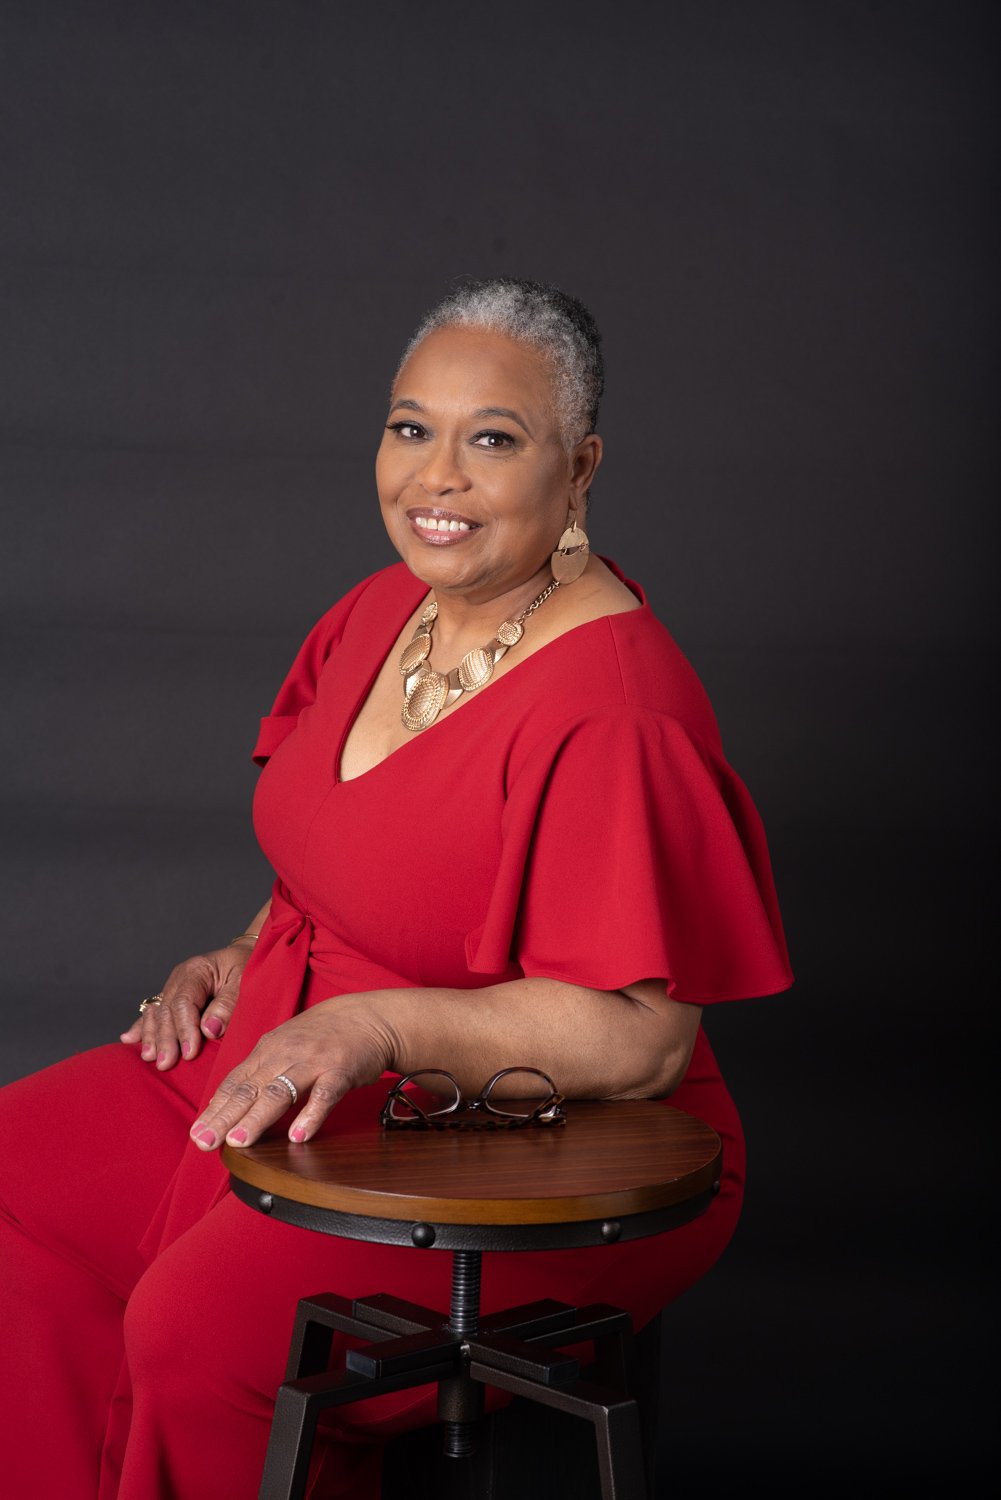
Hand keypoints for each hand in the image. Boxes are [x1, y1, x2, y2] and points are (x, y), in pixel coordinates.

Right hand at [120, 939, 255, 1069]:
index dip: (185, 1029)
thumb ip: (228, 1004)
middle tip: (165, 1063)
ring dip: (152, 1036)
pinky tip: (128, 1039)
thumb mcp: (245, 981)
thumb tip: (209, 1030)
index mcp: (197, 971)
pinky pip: (153, 1012)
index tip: (189, 1053)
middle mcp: (180, 978)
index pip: (184, 1002)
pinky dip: (142, 1027)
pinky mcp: (171, 997)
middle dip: (165, 1039)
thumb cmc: (247, 968)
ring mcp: (173, 987)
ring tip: (149, 1057)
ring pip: (157, 1013)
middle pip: (166, 1010)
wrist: (245, 956)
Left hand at [188, 996, 395, 1150]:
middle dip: (224, 1117)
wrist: (367, 1016)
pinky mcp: (341, 1071)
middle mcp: (285, 1054)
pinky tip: (298, 1136)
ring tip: (239, 1141)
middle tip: (204, 1143)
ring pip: (280, 1092)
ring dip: (257, 1118)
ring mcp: (313, 1062)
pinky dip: (311, 1115)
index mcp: (268, 1050)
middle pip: (249, 1089)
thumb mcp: (284, 1045)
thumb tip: (227, 1102)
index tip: (196, 1134)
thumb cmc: (323, 1035)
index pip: (235, 1083)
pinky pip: (324, 1094)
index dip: (215, 1109)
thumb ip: (259, 1071)